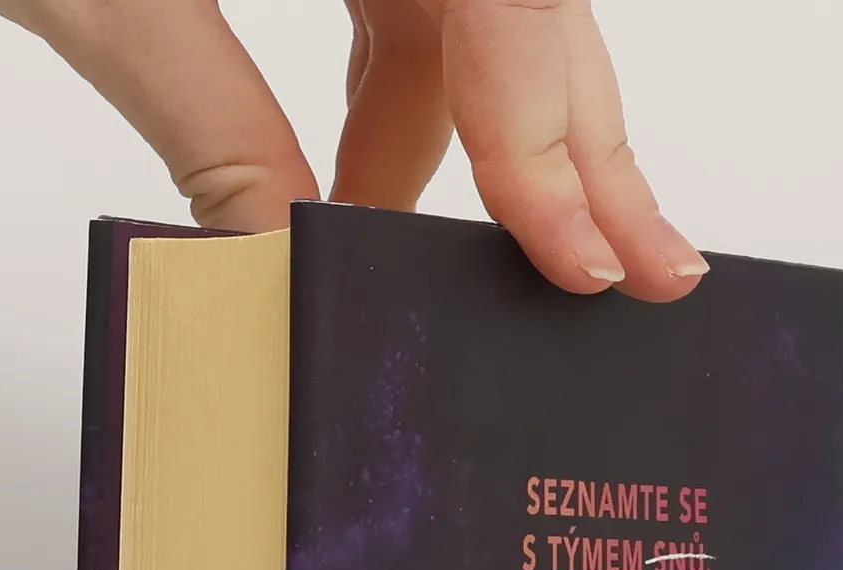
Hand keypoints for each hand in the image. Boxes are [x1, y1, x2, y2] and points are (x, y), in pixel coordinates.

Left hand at [0, 0, 706, 301]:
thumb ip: (204, 117)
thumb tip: (279, 255)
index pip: (510, 6)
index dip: (549, 138)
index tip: (576, 255)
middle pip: (528, 15)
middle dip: (574, 152)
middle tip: (638, 271)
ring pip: (478, 23)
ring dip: (497, 142)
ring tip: (541, 254)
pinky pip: (411, 11)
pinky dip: (406, 104)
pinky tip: (386, 192)